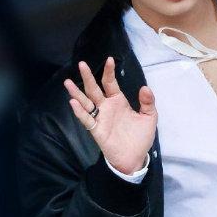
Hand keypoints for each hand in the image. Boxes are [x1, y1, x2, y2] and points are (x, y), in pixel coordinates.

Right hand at [63, 57, 156, 173]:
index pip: (111, 83)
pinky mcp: (96, 130)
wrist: (135, 157)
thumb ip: (148, 102)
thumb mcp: (149, 117)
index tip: (109, 59)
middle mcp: (107, 107)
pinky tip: (73, 102)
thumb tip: (145, 87)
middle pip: (94, 89)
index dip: (109, 71)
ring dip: (77, 93)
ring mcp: (100, 118)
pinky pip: (86, 119)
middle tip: (81, 64)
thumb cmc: (140, 137)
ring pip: (86, 102)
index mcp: (118, 101)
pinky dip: (79, 111)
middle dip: (88, 77)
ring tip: (68, 82)